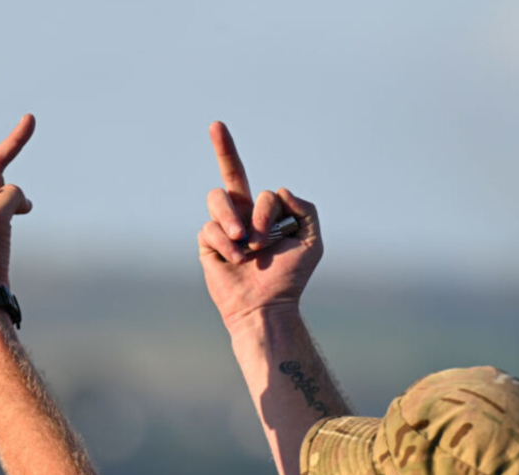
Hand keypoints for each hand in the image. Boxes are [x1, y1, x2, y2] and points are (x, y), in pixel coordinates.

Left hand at [0, 114, 35, 296]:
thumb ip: (9, 194)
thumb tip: (18, 199)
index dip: (5, 193)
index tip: (24, 152)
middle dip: (9, 153)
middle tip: (29, 119)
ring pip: (0, 191)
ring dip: (14, 198)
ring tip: (20, 186)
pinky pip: (1, 204)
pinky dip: (14, 205)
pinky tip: (24, 206)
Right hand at [198, 122, 322, 328]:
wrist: (265, 305)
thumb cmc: (289, 277)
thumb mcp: (311, 241)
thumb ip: (306, 210)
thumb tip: (279, 189)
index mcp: (267, 214)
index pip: (266, 193)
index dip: (271, 208)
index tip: (277, 233)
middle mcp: (242, 215)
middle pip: (231, 174)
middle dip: (223, 146)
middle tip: (216, 124)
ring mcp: (222, 228)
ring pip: (217, 198)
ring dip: (231, 217)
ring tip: (244, 241)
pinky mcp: (207, 244)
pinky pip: (209, 228)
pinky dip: (225, 243)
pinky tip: (236, 259)